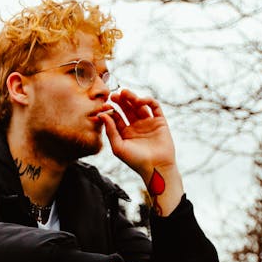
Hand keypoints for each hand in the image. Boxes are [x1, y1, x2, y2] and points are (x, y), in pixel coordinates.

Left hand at [99, 91, 183, 215]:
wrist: (156, 167)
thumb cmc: (135, 161)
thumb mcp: (118, 147)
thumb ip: (110, 131)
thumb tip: (102, 115)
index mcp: (125, 133)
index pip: (117, 117)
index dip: (111, 110)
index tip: (105, 105)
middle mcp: (136, 126)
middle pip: (127, 109)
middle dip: (120, 101)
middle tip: (113, 95)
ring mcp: (148, 123)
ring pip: (139, 105)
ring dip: (132, 97)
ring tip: (125, 93)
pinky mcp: (159, 121)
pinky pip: (154, 107)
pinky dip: (147, 100)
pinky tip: (139, 100)